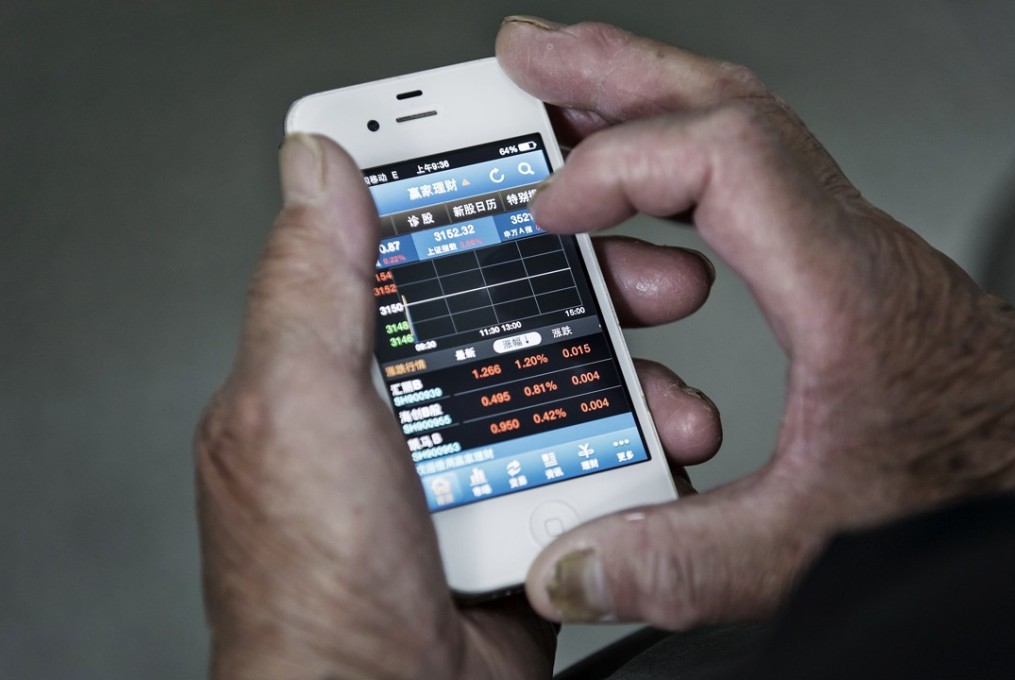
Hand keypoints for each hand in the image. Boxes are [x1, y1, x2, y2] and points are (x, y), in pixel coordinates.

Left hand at [194, 135, 719, 675]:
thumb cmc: (316, 586)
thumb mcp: (299, 409)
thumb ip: (309, 286)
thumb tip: (315, 170)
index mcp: (336, 373)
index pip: (404, 256)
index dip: (472, 206)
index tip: (540, 177)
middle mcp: (402, 414)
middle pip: (505, 316)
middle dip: (583, 288)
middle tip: (638, 274)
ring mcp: (465, 468)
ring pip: (560, 388)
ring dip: (623, 376)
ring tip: (663, 384)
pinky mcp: (518, 517)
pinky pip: (586, 461)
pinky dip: (632, 450)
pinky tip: (659, 442)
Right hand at [497, 17, 1014, 627]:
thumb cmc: (964, 490)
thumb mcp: (812, 545)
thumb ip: (688, 561)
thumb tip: (578, 561)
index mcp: (837, 288)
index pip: (724, 162)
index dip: (621, 164)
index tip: (554, 207)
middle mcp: (835, 247)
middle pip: (722, 107)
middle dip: (613, 70)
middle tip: (532, 57)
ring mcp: (829, 248)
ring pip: (730, 131)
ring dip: (639, 102)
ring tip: (562, 103)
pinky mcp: (821, 269)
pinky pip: (736, 181)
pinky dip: (668, 163)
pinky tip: (630, 197)